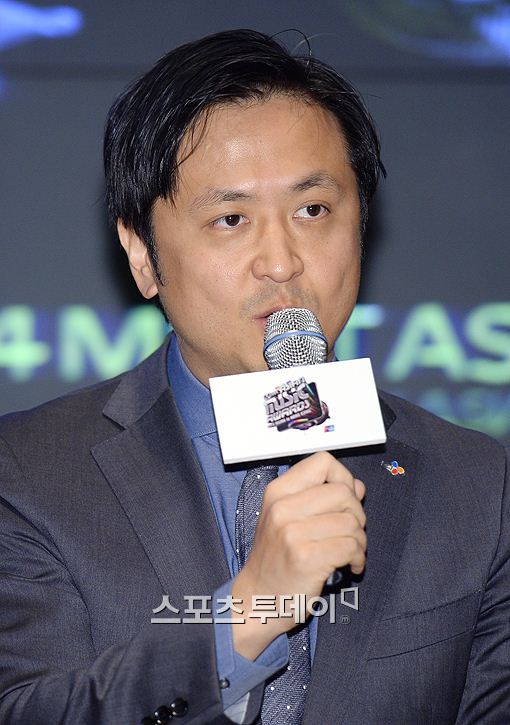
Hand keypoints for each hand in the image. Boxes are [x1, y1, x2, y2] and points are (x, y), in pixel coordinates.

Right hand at [231, 451, 365, 659]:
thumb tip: (357, 486)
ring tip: (351, 552)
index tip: (344, 500)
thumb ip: (323, 498)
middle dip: (357, 513)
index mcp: (278, 491)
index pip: (323, 461)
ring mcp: (292, 533)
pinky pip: (350, 546)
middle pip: (343, 492)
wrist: (257, 599)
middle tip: (351, 532)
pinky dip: (358, 557)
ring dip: (360, 540)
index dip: (342, 477)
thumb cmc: (276, 559)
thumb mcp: (289, 519)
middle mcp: (282, 508)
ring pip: (351, 521)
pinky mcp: (305, 558)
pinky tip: (351, 565)